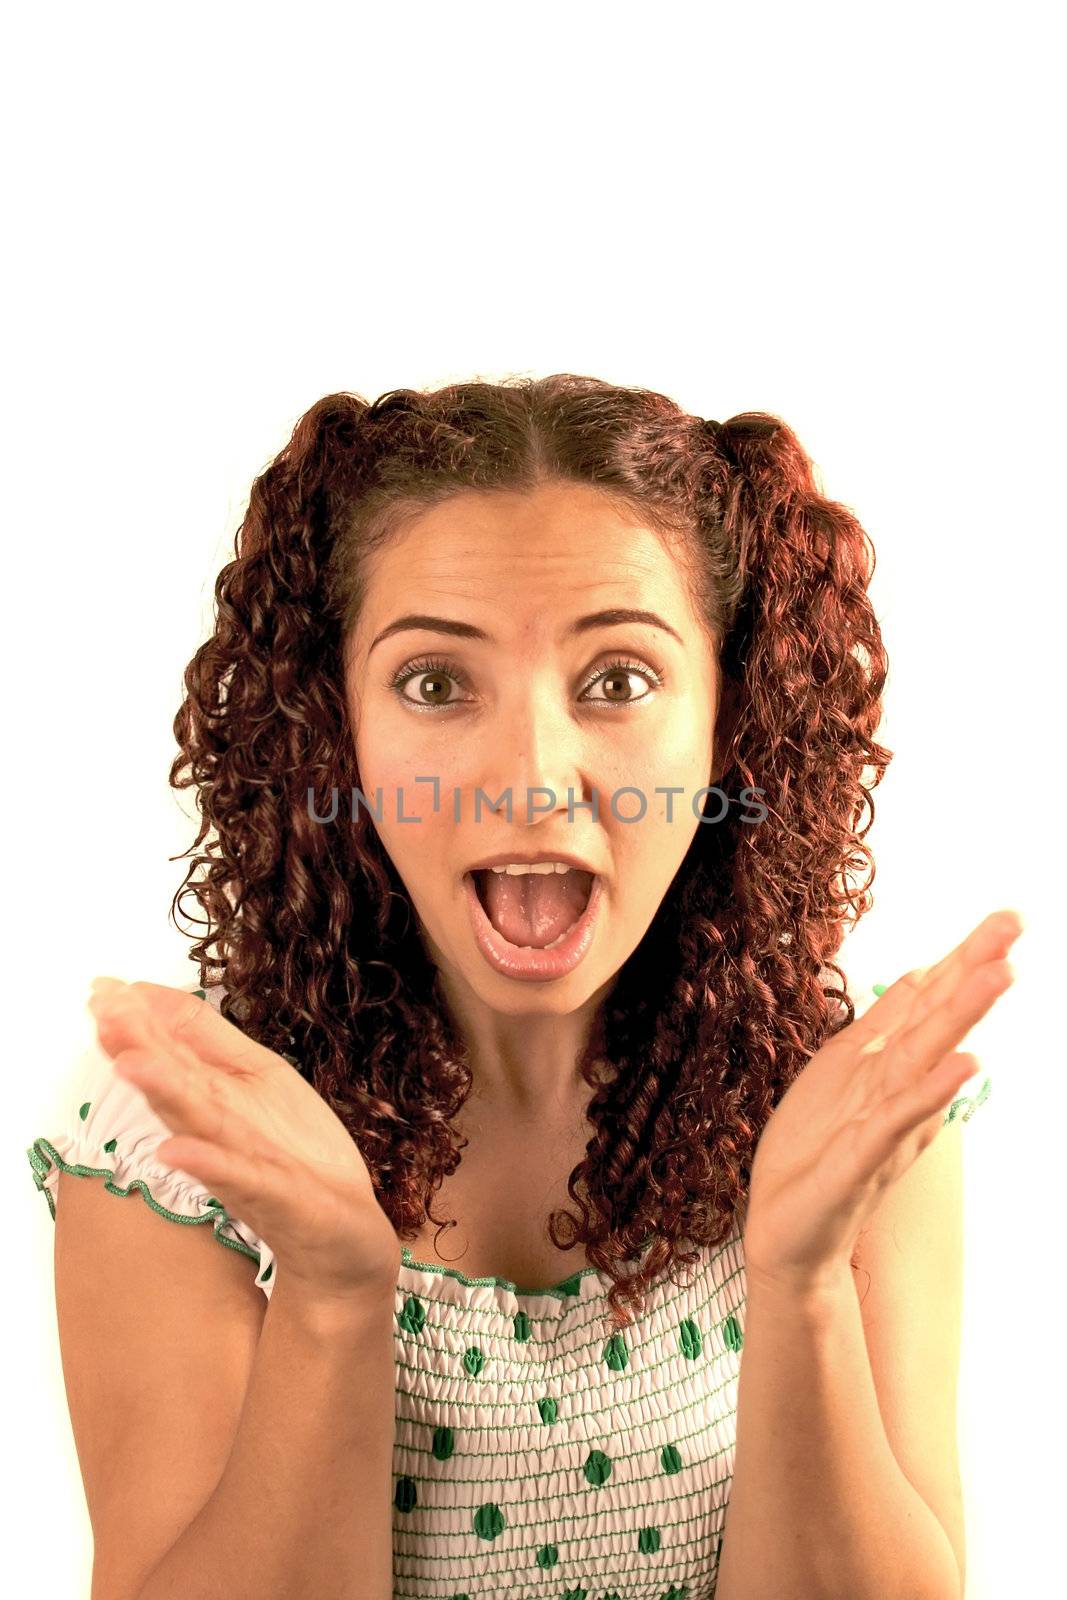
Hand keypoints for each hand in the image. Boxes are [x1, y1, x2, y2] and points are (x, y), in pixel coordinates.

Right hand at [87, 978, 401, 1304]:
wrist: (341, 1232)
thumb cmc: (294, 1153)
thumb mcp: (256, 1077)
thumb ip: (207, 1040)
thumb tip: (154, 996)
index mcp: (214, 1097)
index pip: (171, 1051)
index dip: (141, 1020)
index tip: (102, 988)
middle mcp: (216, 1130)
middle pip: (173, 1084)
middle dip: (139, 1048)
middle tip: (103, 1013)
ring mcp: (243, 1165)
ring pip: (197, 1125)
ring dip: (164, 1095)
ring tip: (131, 1064)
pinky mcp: (276, 1198)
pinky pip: (240, 1179)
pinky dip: (209, 1165)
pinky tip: (175, 1151)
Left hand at [741, 908, 1022, 1296]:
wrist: (787, 1235)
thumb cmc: (814, 1153)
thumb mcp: (842, 1072)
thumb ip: (883, 1026)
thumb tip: (917, 973)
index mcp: (889, 1065)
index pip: (929, 1001)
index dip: (962, 958)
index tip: (1006, 917)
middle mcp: (898, 1090)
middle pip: (938, 1019)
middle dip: (973, 971)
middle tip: (1016, 928)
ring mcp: (884, 1123)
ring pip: (926, 1058)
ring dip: (961, 1016)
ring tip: (1001, 974)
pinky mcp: (861, 1159)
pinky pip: (898, 1120)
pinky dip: (930, 1091)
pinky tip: (964, 1066)